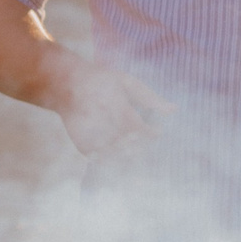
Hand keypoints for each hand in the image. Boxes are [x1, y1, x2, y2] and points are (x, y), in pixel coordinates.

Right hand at [50, 57, 172, 155]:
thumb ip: (150, 98)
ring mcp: (89, 134)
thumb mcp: (127, 82)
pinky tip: (124, 154)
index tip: (158, 131)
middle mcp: (98, 121)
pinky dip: (115, 160)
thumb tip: (174, 109)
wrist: (65, 85)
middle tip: (148, 141)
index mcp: (111, 103)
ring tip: (138, 148)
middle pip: (126, 143)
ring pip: (114, 154)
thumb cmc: (102, 81)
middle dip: (141, 145)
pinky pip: (102, 159)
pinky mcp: (82, 144)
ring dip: (130, 155)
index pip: (135, 126)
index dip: (149, 133)